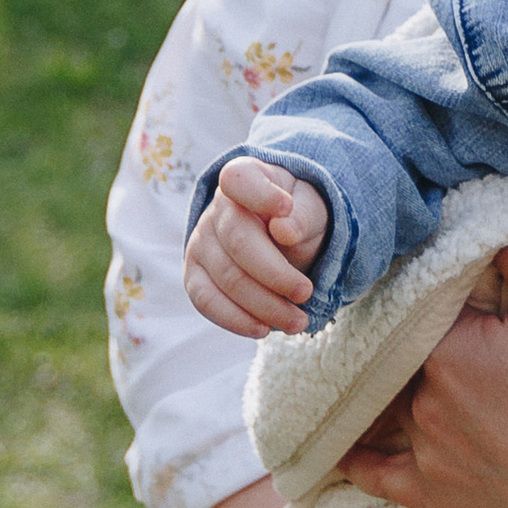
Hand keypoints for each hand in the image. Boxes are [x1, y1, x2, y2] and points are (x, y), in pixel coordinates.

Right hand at [183, 158, 327, 338]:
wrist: (279, 233)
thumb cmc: (297, 215)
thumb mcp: (312, 207)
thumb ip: (304, 214)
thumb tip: (284, 230)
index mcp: (245, 178)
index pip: (240, 179)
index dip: (260, 195)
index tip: (285, 207)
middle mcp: (216, 208)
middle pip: (239, 242)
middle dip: (276, 274)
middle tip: (306, 293)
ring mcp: (201, 242)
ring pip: (226, 279)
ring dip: (264, 306)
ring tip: (298, 322)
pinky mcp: (195, 274)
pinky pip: (205, 300)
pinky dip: (235, 320)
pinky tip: (263, 329)